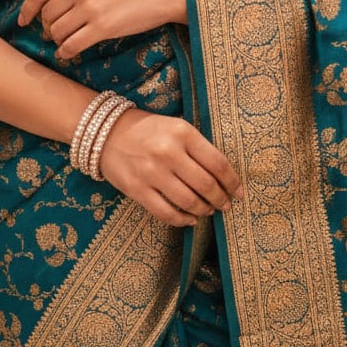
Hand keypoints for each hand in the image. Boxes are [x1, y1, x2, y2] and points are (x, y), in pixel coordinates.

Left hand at [18, 0, 186, 59]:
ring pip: (57, 32)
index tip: (23, 22)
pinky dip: (66, 52)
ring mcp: (89, 6)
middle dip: (48, 27)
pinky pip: (71, 45)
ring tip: (68, 40)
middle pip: (47, 15)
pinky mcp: (102, 26)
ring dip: (59, 40)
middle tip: (56, 32)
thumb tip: (44, 9)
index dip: (27, 10)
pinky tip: (70, 52)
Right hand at [99, 107, 243, 226]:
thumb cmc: (147, 129)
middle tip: (226, 205)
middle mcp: (168, 152)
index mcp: (182, 133)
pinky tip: (190, 219)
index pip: (217, 163)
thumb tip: (223, 176)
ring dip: (204, 210)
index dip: (232, 181)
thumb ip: (197, 147)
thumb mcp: (175, 127)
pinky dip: (183, 220)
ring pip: (189, 201)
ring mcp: (152, 172)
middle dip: (221, 199)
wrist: (106, 133)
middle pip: (206, 185)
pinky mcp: (138, 189)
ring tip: (209, 210)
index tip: (239, 192)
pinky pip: (167, 212)